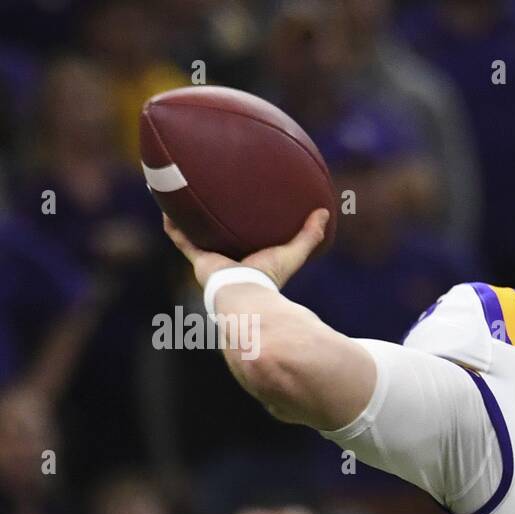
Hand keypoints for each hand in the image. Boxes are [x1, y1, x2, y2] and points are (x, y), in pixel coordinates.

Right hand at [162, 208, 329, 289]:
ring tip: (179, 194)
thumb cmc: (269, 278)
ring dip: (187, 217)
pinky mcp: (198, 261)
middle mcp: (228, 261)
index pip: (245, 242)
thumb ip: (310, 235)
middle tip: (208, 196)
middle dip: (213, 222)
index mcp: (248, 261)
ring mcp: (211, 261)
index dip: (243, 228)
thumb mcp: (292, 252)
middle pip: (219, 238)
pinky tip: (166, 203)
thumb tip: (326, 212)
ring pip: (196, 235)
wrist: (246, 296)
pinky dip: (173, 223)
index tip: (241, 210)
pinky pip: (180, 238)